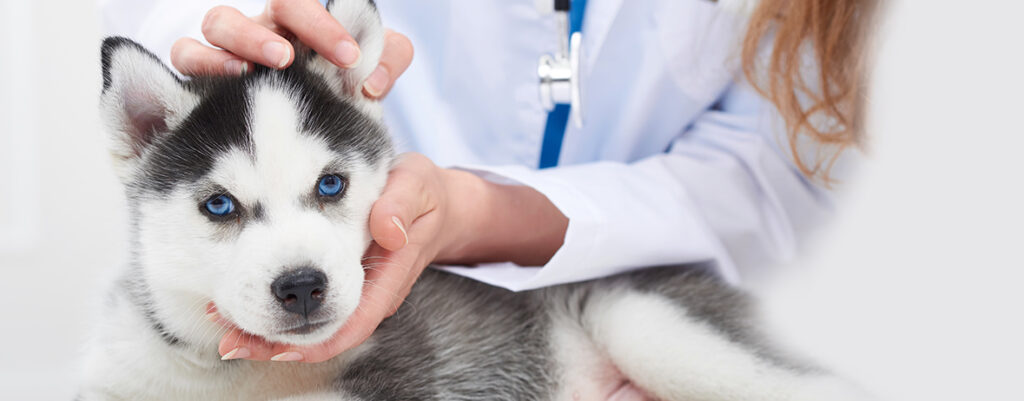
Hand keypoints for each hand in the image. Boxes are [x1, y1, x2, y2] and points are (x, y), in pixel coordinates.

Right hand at [170, 0, 412, 97]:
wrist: (291, 148)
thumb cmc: (329, 99)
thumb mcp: (366, 80)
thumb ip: (385, 66)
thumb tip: (373, 83)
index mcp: (303, 26)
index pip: (308, 7)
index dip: (326, 25)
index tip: (350, 59)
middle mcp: (264, 31)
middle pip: (270, 7)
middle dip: (286, 28)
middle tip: (294, 58)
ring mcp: (228, 49)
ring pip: (219, 23)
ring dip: (241, 40)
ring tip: (257, 67)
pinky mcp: (196, 77)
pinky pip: (184, 54)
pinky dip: (201, 60)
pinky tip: (228, 79)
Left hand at [214, 153, 568, 361]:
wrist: (434, 202)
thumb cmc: (423, 192)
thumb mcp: (418, 185)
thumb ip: (402, 203)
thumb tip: (389, 229)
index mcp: (388, 277)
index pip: (353, 322)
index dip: (317, 339)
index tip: (279, 346)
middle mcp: (368, 294)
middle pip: (322, 333)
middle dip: (276, 341)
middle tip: (230, 340)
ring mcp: (352, 291)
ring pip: (309, 323)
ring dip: (266, 327)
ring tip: (221, 321)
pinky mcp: (337, 281)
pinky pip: (305, 304)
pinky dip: (271, 305)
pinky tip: (238, 299)